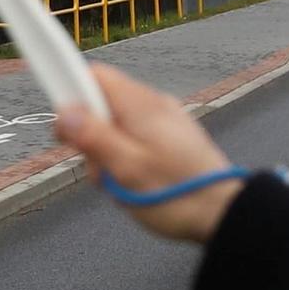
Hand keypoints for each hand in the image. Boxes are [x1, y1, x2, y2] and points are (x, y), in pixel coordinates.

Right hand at [55, 64, 243, 243]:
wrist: (224, 213)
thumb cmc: (176, 195)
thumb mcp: (126, 169)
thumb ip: (93, 137)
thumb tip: (64, 110)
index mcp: (141, 105)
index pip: (95, 75)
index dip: (71, 95)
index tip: (64, 130)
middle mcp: (155, 104)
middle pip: (104, 103)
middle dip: (90, 134)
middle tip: (100, 169)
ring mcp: (166, 121)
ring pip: (118, 124)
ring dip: (109, 151)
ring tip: (122, 183)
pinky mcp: (174, 138)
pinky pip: (137, 138)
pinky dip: (128, 157)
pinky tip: (137, 183)